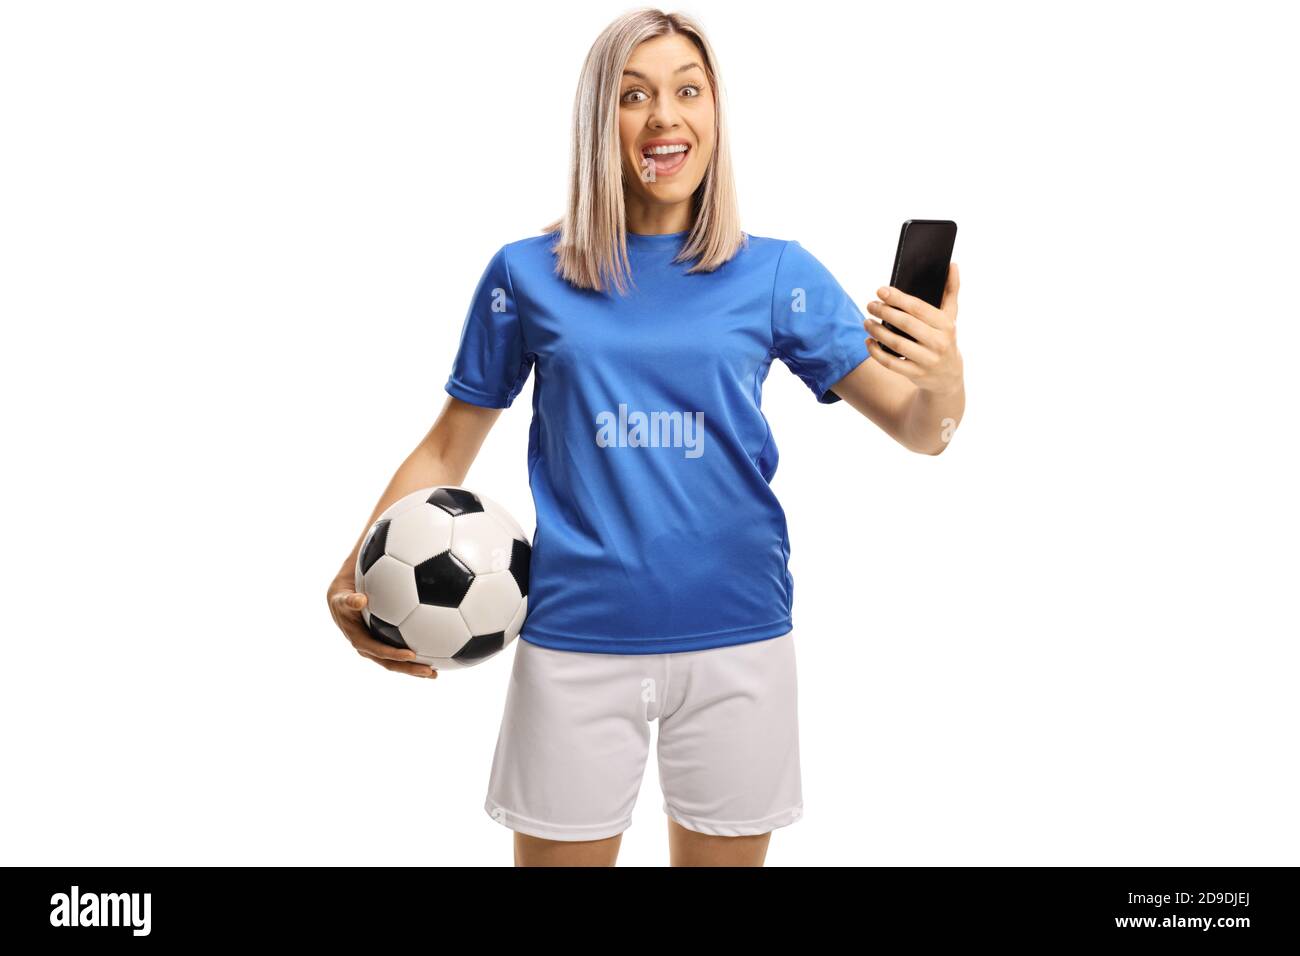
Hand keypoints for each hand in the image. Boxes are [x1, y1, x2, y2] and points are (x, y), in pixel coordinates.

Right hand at [327, 576, 437, 678]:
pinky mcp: (385, 645)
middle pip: (391, 663)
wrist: (342, 604)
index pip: (379, 651)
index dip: (394, 655)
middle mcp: (370, 650)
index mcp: (360, 642)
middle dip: (410, 669)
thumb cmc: (344, 600)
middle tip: (430, 672)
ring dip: (415, 669)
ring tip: (435, 673)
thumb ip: (350, 600)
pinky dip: (416, 657)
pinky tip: (435, 655)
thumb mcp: (342, 600)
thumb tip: (360, 600)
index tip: (412, 655)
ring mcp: (378, 649)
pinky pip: (401, 652)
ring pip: (398, 663)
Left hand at [864, 262, 961, 393]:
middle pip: (905, 324)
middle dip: (884, 312)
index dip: (897, 298)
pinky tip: (868, 342)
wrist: (949, 376)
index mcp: (946, 324)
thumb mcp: (951, 316)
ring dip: (877, 331)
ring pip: (896, 344)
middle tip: (870, 305)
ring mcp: (927, 360)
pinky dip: (876, 352)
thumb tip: (952, 264)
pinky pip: (891, 363)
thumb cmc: (945, 338)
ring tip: (866, 322)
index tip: (880, 290)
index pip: (918, 308)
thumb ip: (951, 291)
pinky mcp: (916, 374)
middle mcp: (939, 342)